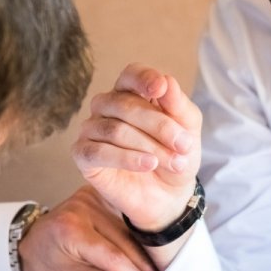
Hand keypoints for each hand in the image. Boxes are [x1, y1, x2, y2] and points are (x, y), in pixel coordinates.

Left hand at [18, 185, 157, 270]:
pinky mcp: (101, 195)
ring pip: (129, 231)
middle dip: (143, 266)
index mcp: (71, 230)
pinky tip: (146, 255)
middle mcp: (83, 209)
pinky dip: (135, 239)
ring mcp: (94, 198)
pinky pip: (125, 221)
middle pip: (125, 241)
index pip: (111, 255)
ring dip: (143, 253)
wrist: (33, 239)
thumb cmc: (49, 261)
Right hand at [73, 63, 201, 230]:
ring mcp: (92, 129)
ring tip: (174, 162)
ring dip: (149, 147)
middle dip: (159, 126)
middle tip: (183, 145)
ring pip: (115, 129)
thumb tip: (166, 81)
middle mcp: (107, 106)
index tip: (159, 88)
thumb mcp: (187, 130)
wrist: (168, 196)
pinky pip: (98, 151)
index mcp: (131, 92)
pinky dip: (126, 158)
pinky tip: (147, 165)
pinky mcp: (83, 154)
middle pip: (126, 105)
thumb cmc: (175, 155)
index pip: (131, 75)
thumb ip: (178, 105)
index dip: (144, 79)